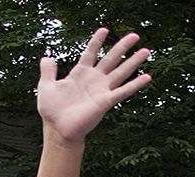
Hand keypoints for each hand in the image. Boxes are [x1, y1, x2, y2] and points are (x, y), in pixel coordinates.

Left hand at [37, 29, 152, 143]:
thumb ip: (48, 71)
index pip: (91, 53)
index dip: (97, 41)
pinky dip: (135, 84)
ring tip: (146, 50)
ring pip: (121, 72)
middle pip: (111, 59)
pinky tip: (147, 77)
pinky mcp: (105, 101)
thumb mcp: (46, 86)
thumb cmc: (52, 111)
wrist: (58, 129)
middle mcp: (94, 80)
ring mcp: (101, 90)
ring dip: (134, 61)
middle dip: (122, 47)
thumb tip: (47, 58)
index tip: (104, 29)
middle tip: (135, 35)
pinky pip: (123, 91)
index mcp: (80, 74)